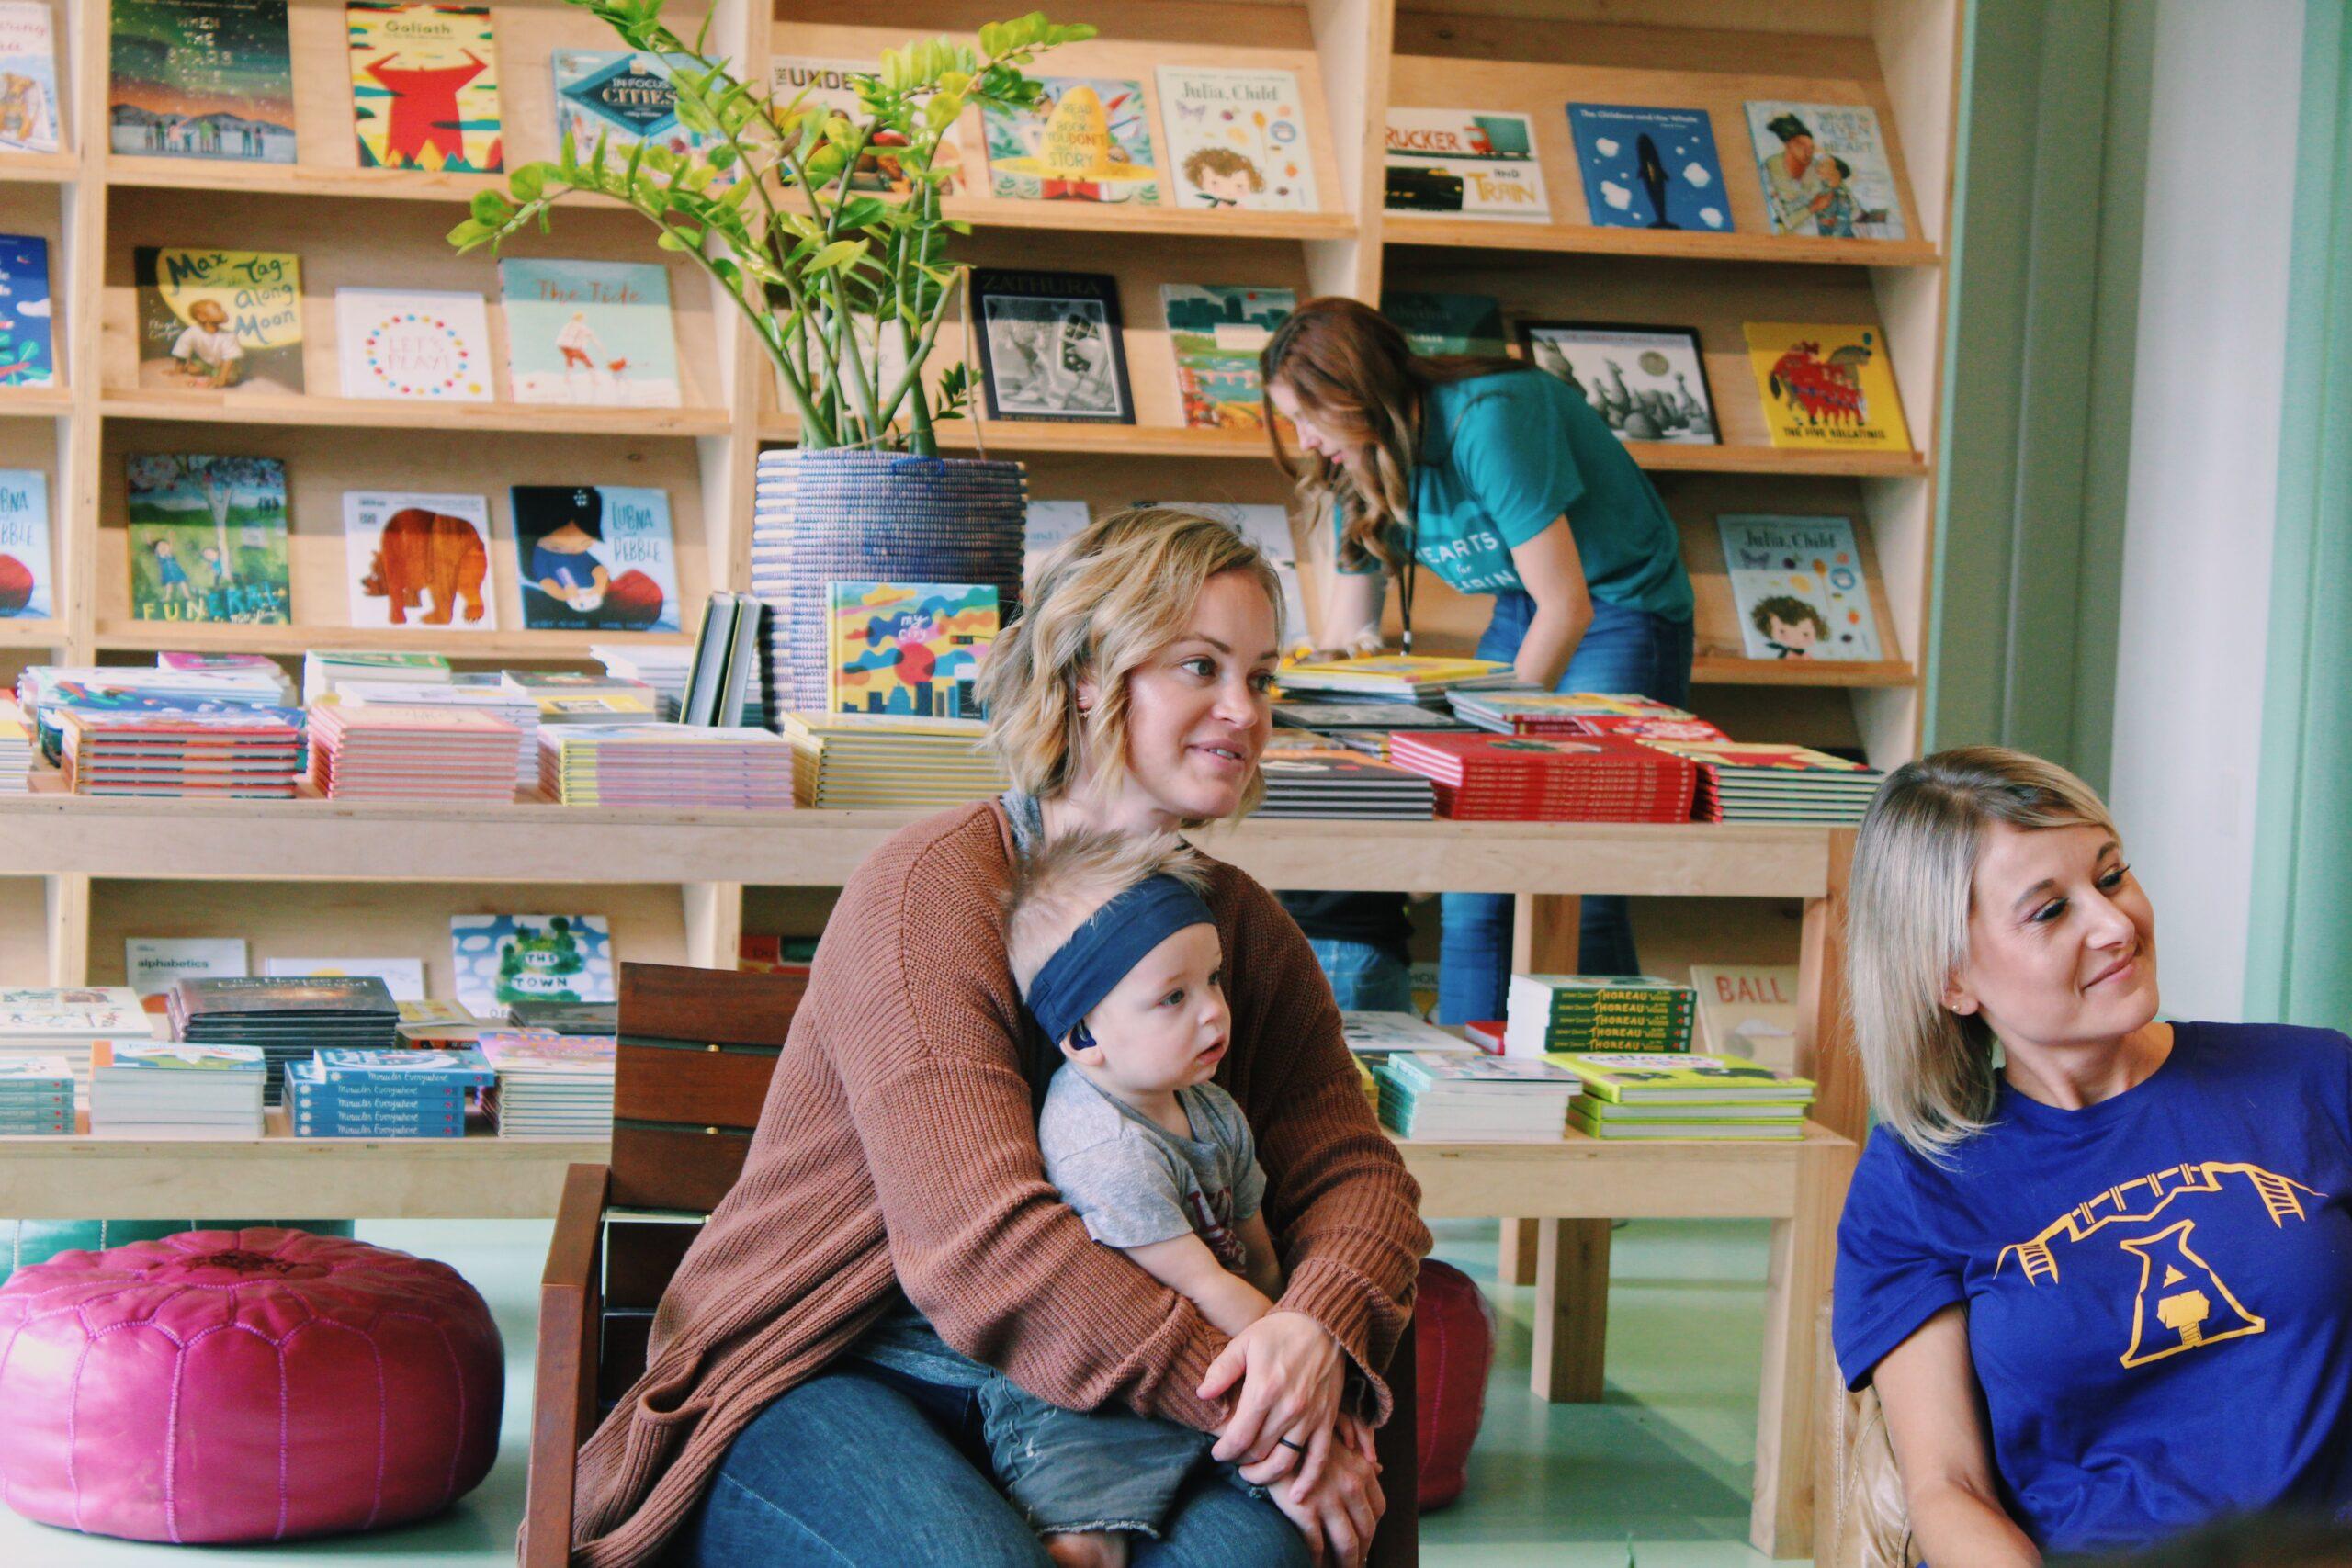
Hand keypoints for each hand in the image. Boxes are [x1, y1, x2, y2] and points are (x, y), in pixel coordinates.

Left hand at [1201, 1310, 1344, 1480]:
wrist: (1324, 1323)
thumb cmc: (1279, 1331)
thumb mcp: (1244, 1342)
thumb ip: (1221, 1370)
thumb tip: (1202, 1395)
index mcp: (1264, 1390)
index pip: (1238, 1438)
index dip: (1224, 1452)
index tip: (1216, 1453)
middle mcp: (1288, 1408)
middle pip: (1258, 1453)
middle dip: (1241, 1462)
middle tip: (1233, 1459)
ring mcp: (1311, 1417)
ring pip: (1284, 1462)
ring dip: (1266, 1475)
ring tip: (1253, 1474)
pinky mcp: (1327, 1420)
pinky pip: (1319, 1459)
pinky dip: (1309, 1482)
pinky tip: (1298, 1496)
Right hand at [1264, 1430, 1383, 1567]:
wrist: (1270, 1436)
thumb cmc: (1302, 1438)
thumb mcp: (1336, 1440)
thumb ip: (1358, 1457)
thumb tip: (1378, 1469)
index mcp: (1360, 1469)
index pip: (1377, 1509)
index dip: (1372, 1529)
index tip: (1364, 1541)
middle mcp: (1351, 1486)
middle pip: (1366, 1531)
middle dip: (1362, 1552)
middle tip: (1354, 1564)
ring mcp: (1329, 1500)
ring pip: (1347, 1545)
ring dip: (1346, 1564)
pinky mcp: (1305, 1511)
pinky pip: (1317, 1547)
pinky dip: (1318, 1562)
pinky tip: (1314, 1566)